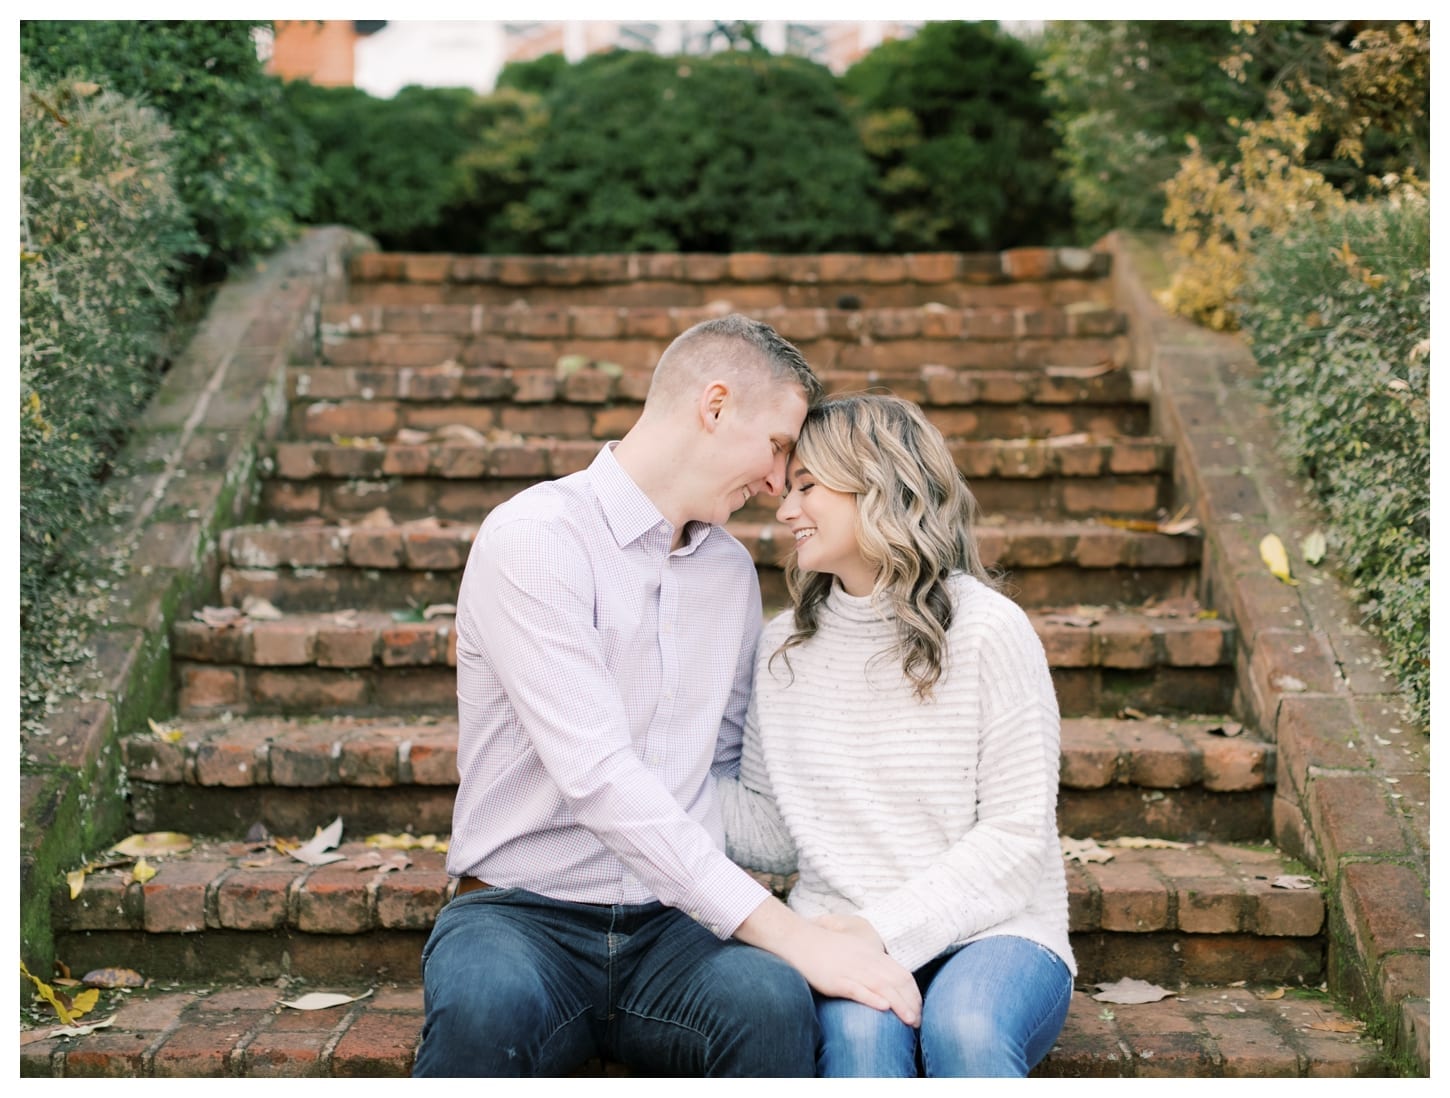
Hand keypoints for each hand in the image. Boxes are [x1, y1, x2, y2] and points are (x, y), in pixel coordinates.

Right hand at [736, 898, 920, 1026]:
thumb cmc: (824, 946)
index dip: (914, 993)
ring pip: (883, 987)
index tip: (918, 1008)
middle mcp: (865, 960)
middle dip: (912, 1003)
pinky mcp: (836, 979)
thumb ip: (869, 962)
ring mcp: (851, 969)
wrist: (798, 939)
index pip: (902, 973)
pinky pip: (858, 989)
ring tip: (910, 1020)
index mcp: (871, 953)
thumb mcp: (852, 950)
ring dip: (900, 1005)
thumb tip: (884, 981)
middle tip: (918, 1021)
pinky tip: (883, 1007)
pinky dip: (872, 998)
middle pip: (897, 982)